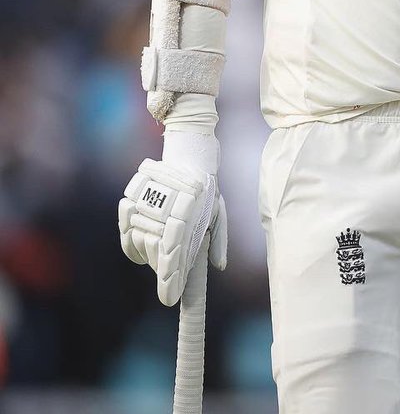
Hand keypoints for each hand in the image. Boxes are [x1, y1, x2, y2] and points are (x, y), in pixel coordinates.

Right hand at [118, 131, 227, 306]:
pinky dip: (132, 247)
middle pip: (156, 255)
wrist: (188, 155)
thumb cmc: (206, 188)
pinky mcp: (130, 201)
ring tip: (163, 251)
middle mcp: (164, 214)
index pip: (174, 258)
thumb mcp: (218, 214)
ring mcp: (144, 207)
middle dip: (165, 270)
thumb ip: (216, 240)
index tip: (169, 300)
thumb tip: (217, 266)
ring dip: (151, 256)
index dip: (170, 282)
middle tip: (173, 273)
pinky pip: (126, 234)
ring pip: (141, 245)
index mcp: (189, 217)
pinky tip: (142, 252)